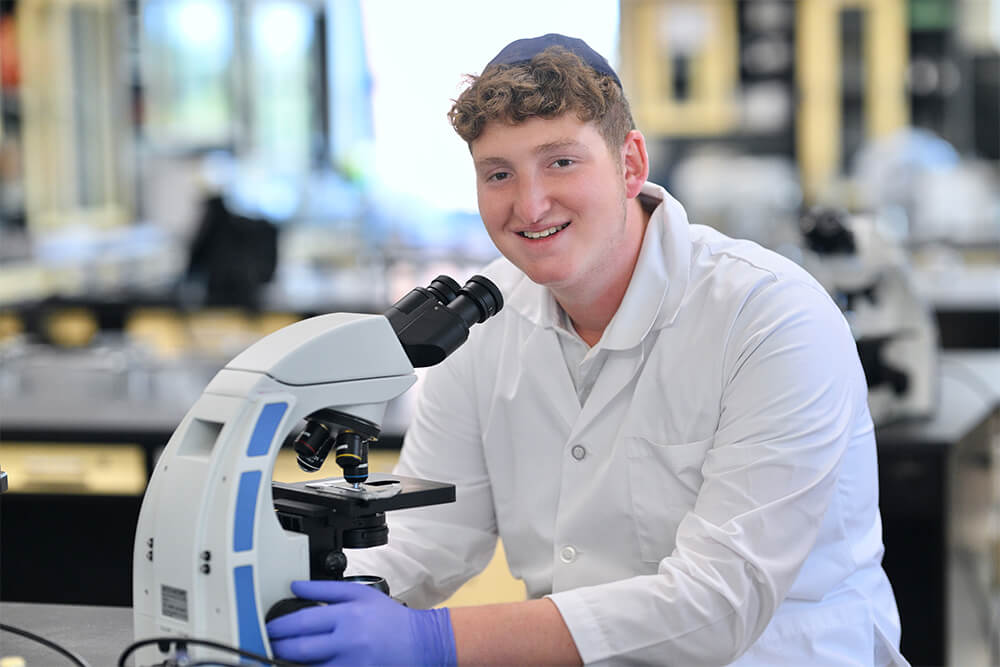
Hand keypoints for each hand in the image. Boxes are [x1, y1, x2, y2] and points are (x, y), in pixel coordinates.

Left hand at [266, 580, 455, 665]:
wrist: (419, 641)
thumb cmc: (389, 618)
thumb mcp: (360, 593)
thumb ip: (325, 590)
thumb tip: (296, 586)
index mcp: (348, 615)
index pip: (303, 620)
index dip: (280, 625)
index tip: (269, 625)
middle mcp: (348, 640)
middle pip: (301, 648)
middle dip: (278, 646)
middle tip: (267, 642)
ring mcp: (351, 663)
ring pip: (309, 666)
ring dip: (290, 661)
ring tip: (280, 653)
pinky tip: (302, 663)